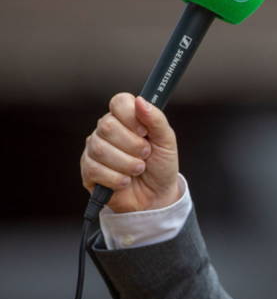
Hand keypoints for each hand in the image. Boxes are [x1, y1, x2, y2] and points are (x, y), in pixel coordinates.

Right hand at [81, 93, 179, 212]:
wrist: (156, 197)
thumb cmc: (161, 165)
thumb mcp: (166, 142)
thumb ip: (156, 120)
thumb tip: (140, 101)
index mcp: (126, 118)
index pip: (119, 102)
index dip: (131, 116)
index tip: (145, 132)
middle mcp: (106, 130)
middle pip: (107, 125)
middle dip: (133, 145)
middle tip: (145, 154)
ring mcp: (94, 149)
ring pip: (101, 149)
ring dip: (127, 163)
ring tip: (139, 169)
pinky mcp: (88, 170)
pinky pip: (95, 169)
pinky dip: (117, 178)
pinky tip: (126, 181)